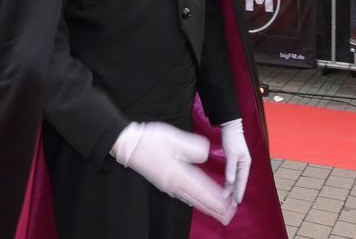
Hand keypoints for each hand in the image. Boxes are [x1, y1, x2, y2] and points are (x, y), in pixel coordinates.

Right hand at [111, 122, 236, 224]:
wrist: (127, 145)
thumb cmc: (148, 140)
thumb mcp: (171, 138)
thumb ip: (190, 146)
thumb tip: (205, 153)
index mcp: (176, 173)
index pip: (200, 189)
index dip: (214, 199)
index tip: (227, 207)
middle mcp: (173, 183)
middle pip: (197, 199)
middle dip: (214, 209)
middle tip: (228, 217)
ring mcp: (167, 185)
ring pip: (191, 199)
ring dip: (206, 206)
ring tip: (219, 213)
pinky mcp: (164, 182)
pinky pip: (183, 195)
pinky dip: (194, 201)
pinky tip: (198, 202)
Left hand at [221, 119, 250, 205]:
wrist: (231, 127)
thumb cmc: (232, 138)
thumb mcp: (231, 153)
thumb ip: (231, 168)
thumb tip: (231, 181)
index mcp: (245, 164)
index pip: (242, 181)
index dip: (239, 192)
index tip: (236, 202)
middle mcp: (244, 165)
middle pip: (240, 182)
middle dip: (236, 193)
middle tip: (232, 205)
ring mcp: (239, 163)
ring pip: (236, 179)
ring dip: (232, 189)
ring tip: (228, 200)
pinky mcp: (234, 161)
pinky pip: (232, 175)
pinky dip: (229, 182)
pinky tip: (227, 188)